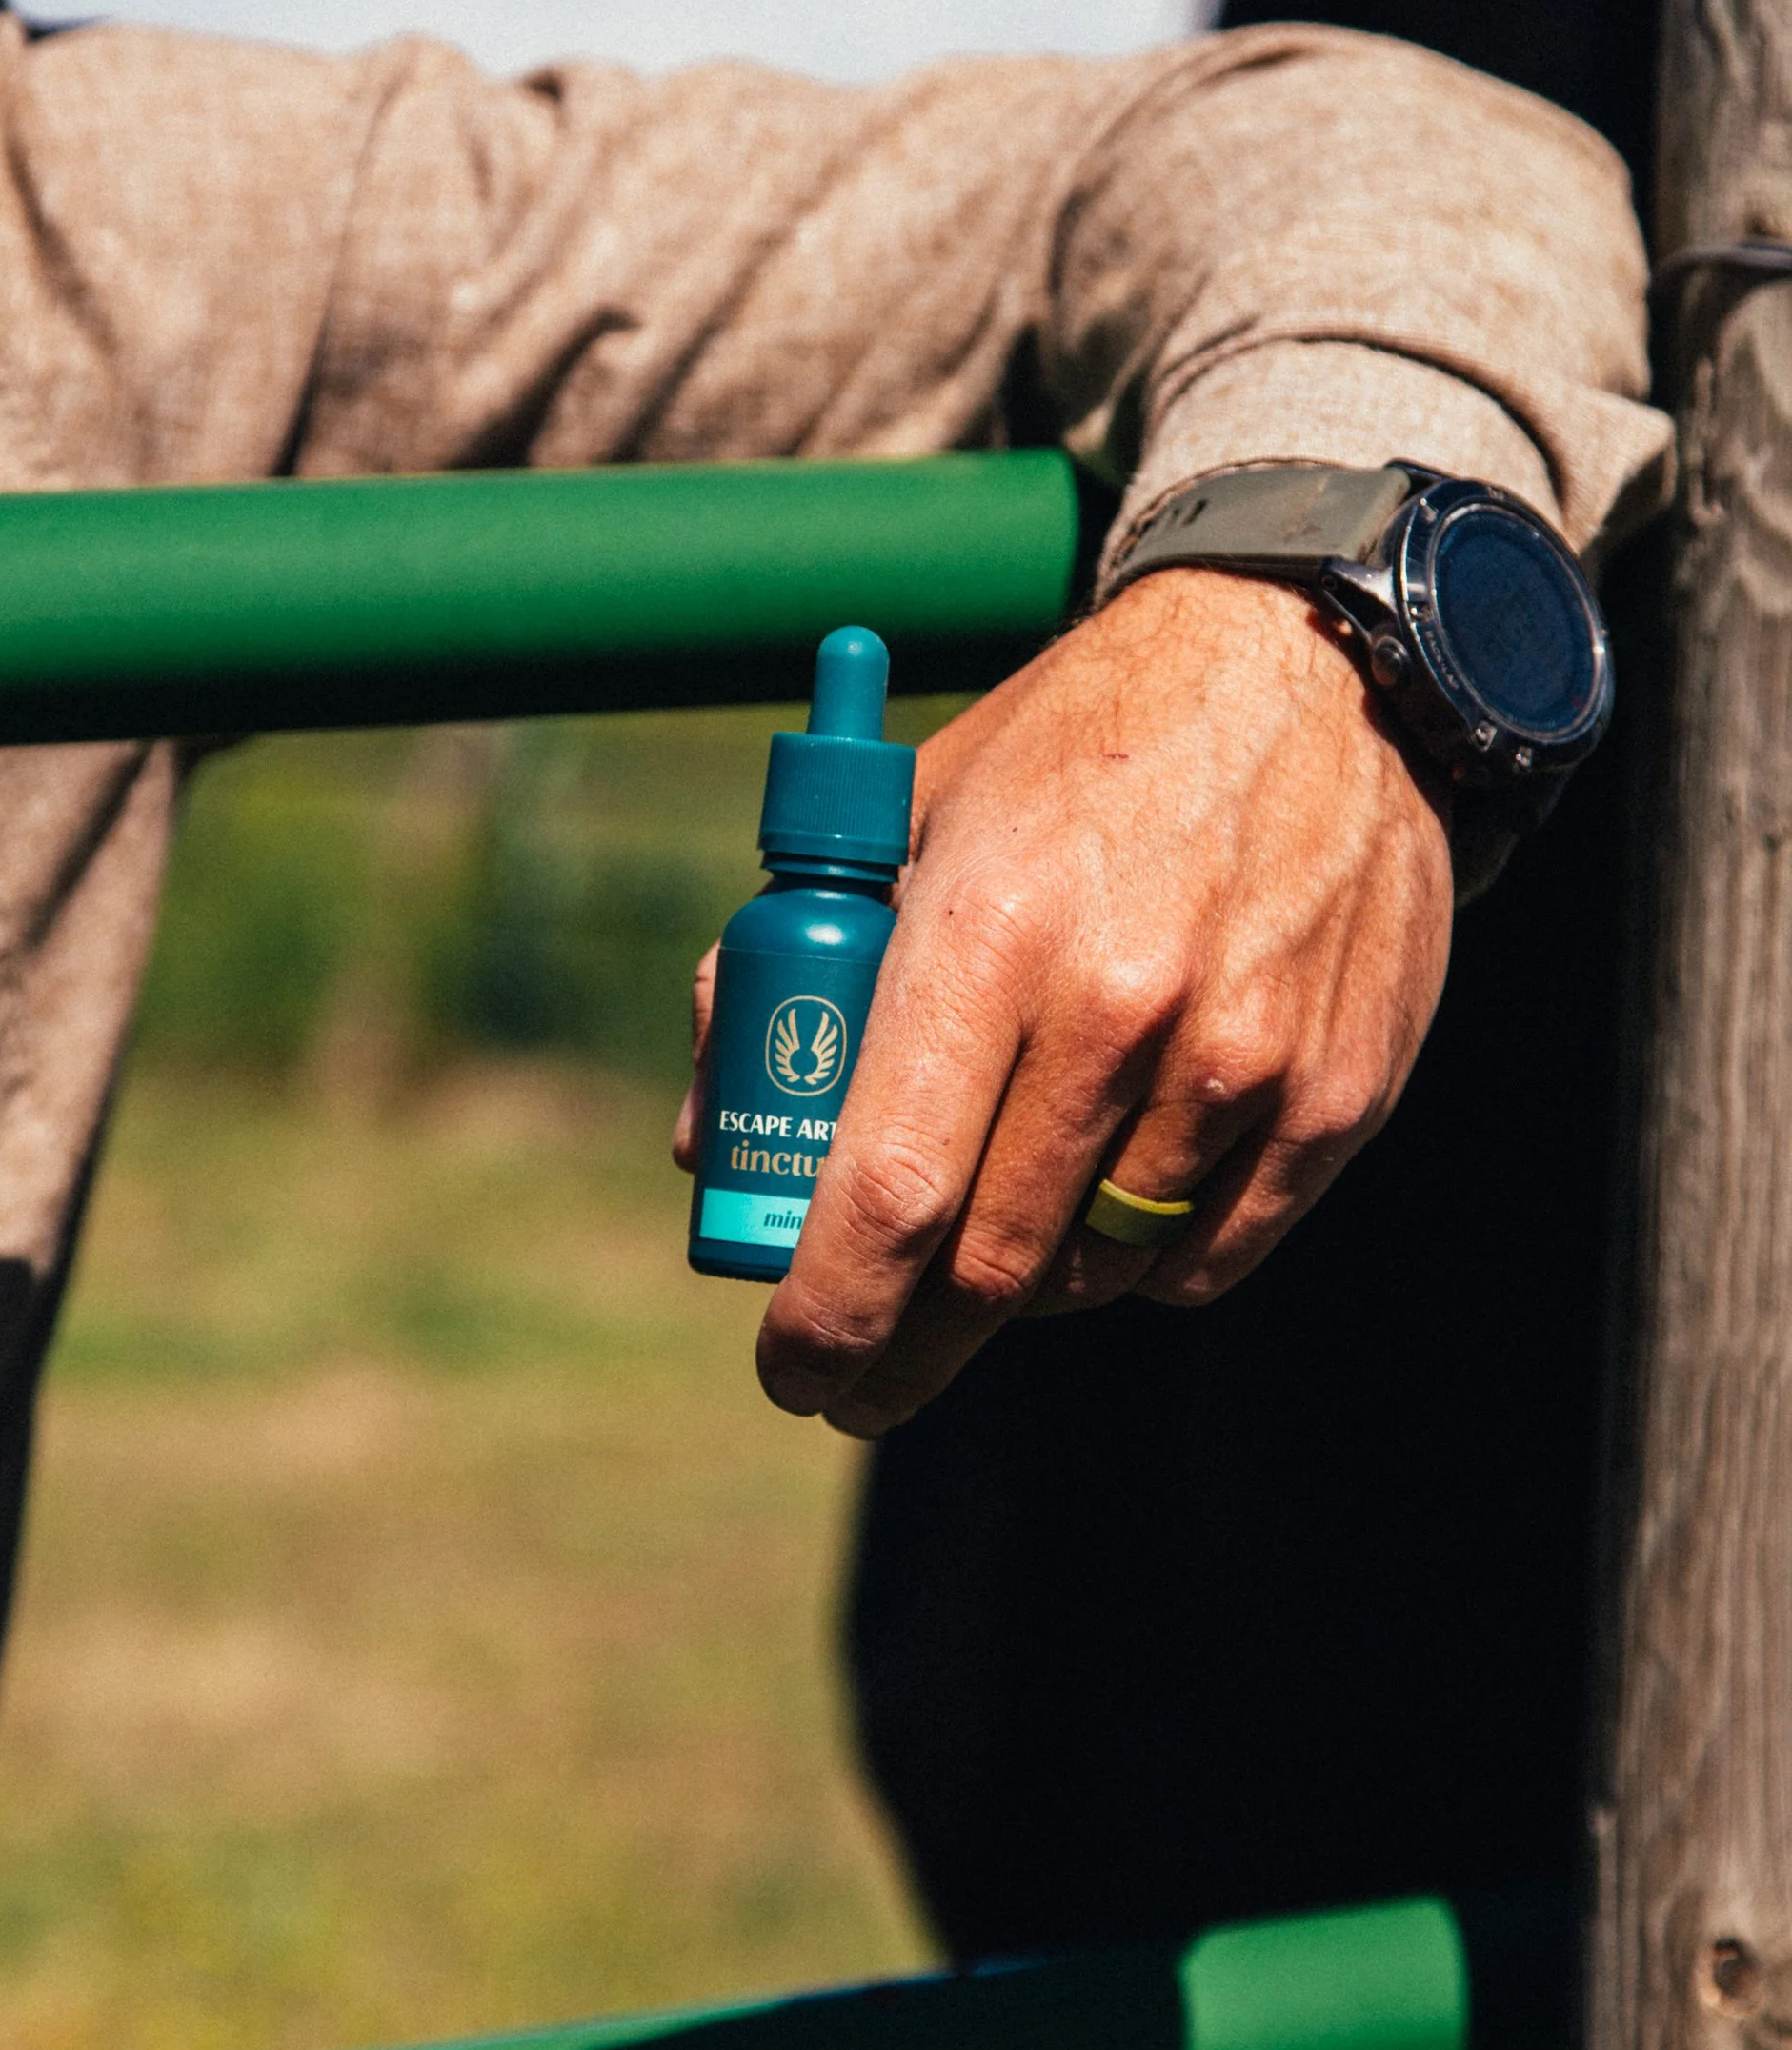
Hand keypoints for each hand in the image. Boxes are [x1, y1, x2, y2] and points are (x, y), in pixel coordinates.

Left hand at [674, 568, 1454, 1435]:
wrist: (1311, 667)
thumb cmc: (1076, 748)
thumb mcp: (910, 816)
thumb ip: (798, 974)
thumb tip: (711, 1144)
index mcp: (990, 930)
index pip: (890, 1191)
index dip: (827, 1312)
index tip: (790, 1371)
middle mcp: (1123, 1007)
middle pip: (988, 1264)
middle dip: (901, 1349)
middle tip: (858, 1382)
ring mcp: (1244, 1059)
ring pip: (1096, 1270)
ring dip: (1019, 1295)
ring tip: (986, 1257)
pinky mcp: (1338, 1093)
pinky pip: (1208, 1255)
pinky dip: (1138, 1265)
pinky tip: (1105, 1215)